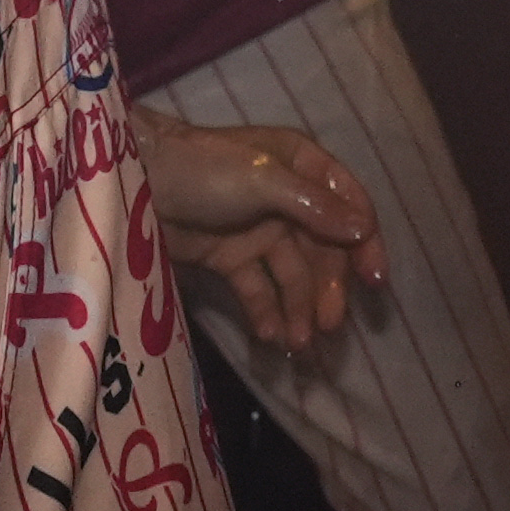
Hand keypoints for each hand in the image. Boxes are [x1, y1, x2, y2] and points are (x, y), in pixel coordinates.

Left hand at [135, 110, 386, 352]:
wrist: (134, 183)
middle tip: (329, 326)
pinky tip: (269, 336)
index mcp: (301, 166)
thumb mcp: (263, 181)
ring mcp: (257, 230)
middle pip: (322, 249)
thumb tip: (364, 229)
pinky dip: (266, 312)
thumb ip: (314, 207)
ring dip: (299, 309)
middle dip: (328, 288)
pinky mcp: (229, 258)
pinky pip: (258, 290)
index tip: (375, 281)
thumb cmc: (203, 170)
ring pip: (292, 275)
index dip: (365, 242)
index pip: (347, 205)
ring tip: (297, 344)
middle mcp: (286, 199)